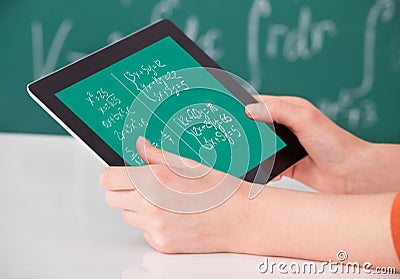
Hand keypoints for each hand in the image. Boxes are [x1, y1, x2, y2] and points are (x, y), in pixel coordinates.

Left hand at [100, 137, 250, 253]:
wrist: (241, 219)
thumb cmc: (220, 190)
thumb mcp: (189, 164)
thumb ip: (157, 155)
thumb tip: (140, 146)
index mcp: (154, 181)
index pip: (108, 179)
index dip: (112, 174)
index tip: (118, 173)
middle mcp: (151, 206)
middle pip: (112, 199)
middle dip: (122, 190)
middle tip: (143, 185)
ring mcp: (156, 228)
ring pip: (128, 216)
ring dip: (138, 208)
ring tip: (165, 201)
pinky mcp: (162, 244)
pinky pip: (145, 232)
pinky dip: (153, 224)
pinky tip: (174, 216)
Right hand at [245, 95, 377, 193]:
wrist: (351, 174)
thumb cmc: (335, 143)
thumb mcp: (304, 119)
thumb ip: (277, 111)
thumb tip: (250, 109)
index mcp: (290, 109)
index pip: (260, 103)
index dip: (244, 105)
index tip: (228, 110)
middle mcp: (287, 127)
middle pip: (257, 126)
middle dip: (245, 131)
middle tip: (232, 135)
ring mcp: (285, 146)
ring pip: (260, 146)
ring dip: (253, 151)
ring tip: (244, 154)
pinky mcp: (286, 164)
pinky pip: (267, 165)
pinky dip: (263, 168)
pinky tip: (264, 170)